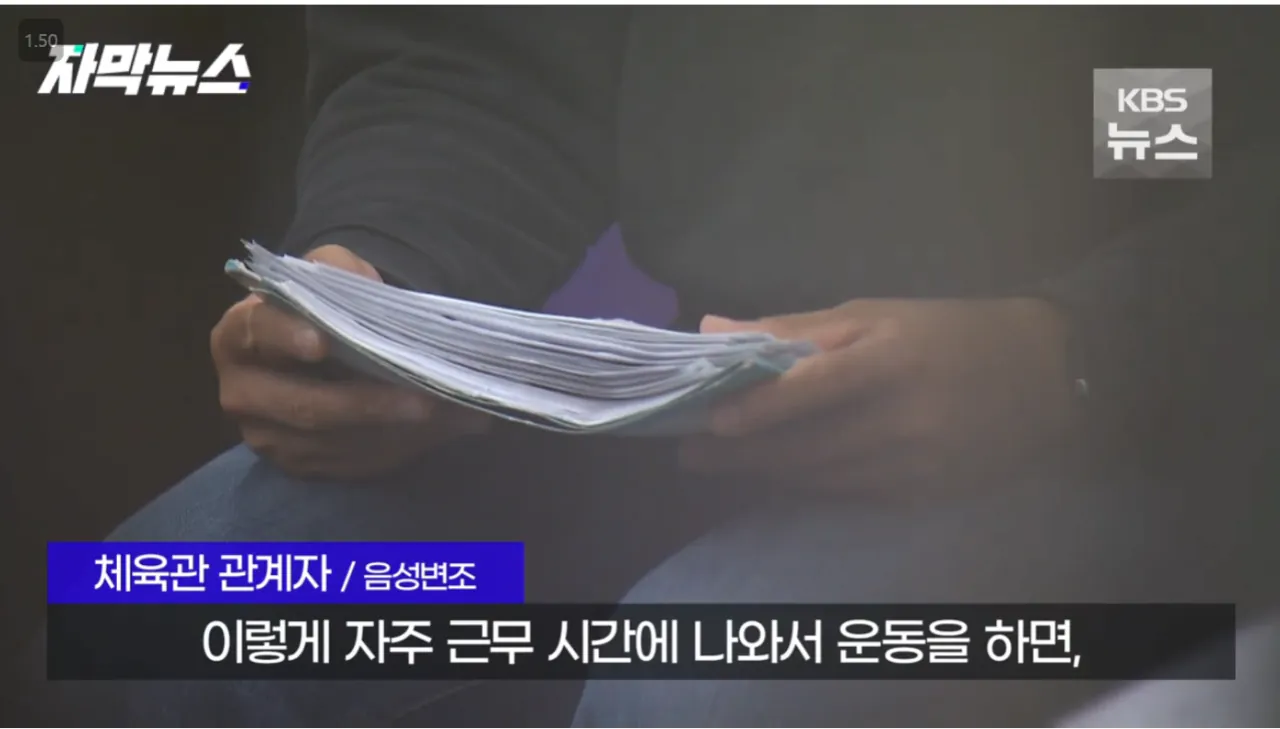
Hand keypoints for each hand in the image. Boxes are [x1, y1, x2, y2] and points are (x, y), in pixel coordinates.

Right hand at [211, 244, 489, 478]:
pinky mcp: (301, 464)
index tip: (323, 343)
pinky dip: (404, 448)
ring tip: (452, 415)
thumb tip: (376, 295)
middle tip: (424, 400)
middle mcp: (243, 393)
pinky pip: (354, 464)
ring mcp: (269, 437)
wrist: (318, 348)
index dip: (288, 337)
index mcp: (238, 335)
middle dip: (371, 405)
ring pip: (337, 444)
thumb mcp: (329, 271)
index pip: (257, 333)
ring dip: (400, 433)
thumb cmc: (320, 304)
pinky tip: (444, 429)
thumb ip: (344, 273)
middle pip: (307, 408)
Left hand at [679, 298, 1074, 495]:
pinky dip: (811, 484)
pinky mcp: (926, 494)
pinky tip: (782, 476)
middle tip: (692, 453)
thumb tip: (713, 328)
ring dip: (770, 472)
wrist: (1050, 377)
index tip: (708, 420)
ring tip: (724, 463)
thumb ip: (793, 327)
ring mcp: (918, 463)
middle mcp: (905, 417)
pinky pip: (852, 494)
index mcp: (891, 358)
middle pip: (808, 445)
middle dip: (744, 453)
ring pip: (824, 477)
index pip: (812, 387)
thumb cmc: (950, 332)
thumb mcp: (876, 314)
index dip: (759, 408)